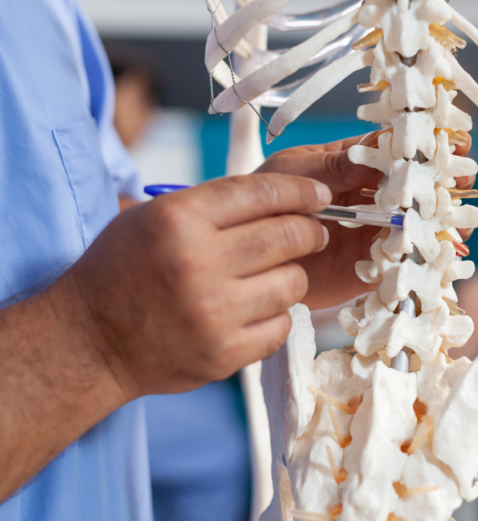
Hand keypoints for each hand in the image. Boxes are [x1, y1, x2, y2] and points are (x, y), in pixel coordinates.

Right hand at [51, 173, 331, 399]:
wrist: (89, 340)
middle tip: (315, 234)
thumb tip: (285, 198)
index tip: (320, 196)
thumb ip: (215, 205)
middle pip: (288, 236)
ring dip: (293, 276)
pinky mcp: (224, 353)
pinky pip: (282, 325)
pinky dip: (277, 315)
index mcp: (180, 219)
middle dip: (311, 232)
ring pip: (293, 282)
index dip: (302, 191)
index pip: (263, 192)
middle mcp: (199, 262)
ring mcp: (213, 312)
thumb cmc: (123, 271)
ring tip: (276, 275)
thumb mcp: (154, 217)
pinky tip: (258, 310)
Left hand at [256, 136, 475, 309]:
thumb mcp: (295, 173)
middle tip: (462, 189)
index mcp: (352, 166)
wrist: (246, 254)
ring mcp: (370, 234)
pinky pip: (397, 264)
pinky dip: (420, 261)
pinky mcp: (367, 268)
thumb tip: (374, 154)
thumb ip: (334, 166)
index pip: (393, 153)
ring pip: (411, 227)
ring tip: (458, 229)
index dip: (421, 149)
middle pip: (411, 191)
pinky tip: (440, 259)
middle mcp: (366, 198)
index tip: (450, 145)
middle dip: (438, 190)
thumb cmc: (264, 201)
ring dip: (436, 228)